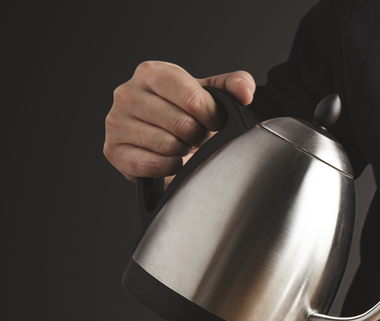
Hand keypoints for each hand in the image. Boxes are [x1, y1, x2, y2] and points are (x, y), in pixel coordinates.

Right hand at [104, 61, 255, 180]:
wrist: (162, 136)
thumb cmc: (186, 112)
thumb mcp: (212, 93)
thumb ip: (235, 84)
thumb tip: (244, 93)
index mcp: (152, 72)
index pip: (193, 99)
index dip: (212, 116)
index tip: (214, 121)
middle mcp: (127, 93)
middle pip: (182, 125)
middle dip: (198, 136)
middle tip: (195, 135)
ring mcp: (116, 122)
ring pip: (167, 146)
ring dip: (183, 151)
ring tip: (180, 144)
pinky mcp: (113, 151)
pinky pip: (151, 165)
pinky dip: (168, 167)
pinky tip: (170, 159)